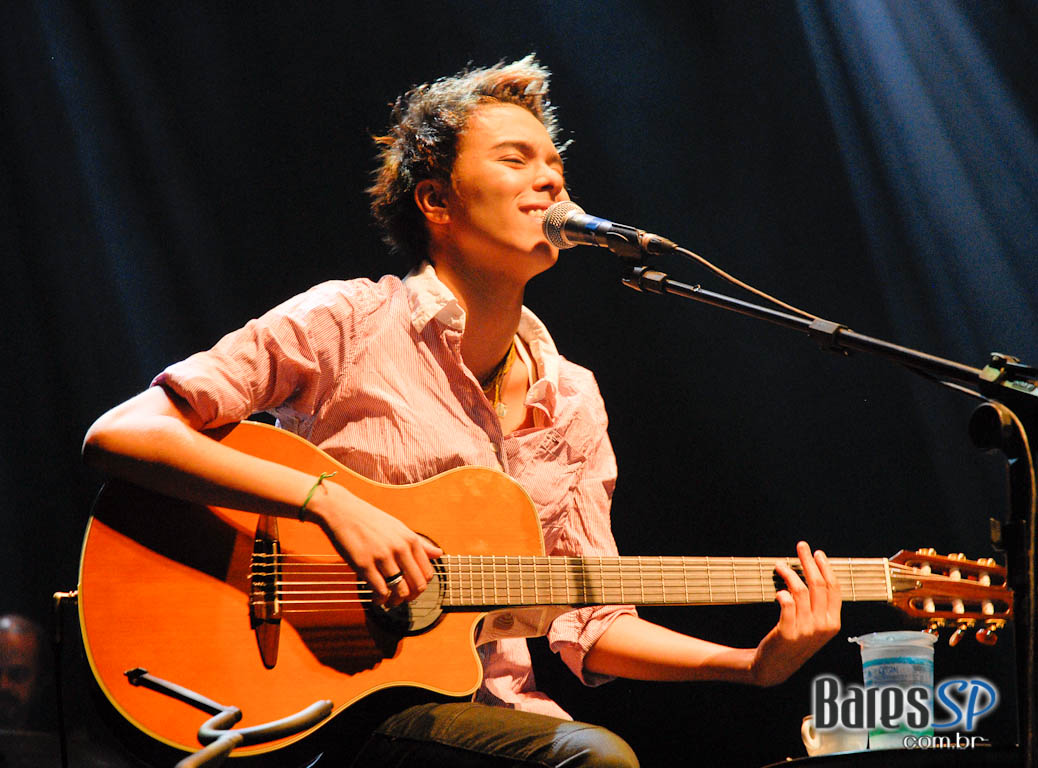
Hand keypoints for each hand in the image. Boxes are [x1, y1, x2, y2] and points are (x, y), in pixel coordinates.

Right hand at [308, 483, 441, 607]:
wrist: (341, 510)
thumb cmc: (369, 519)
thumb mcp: (398, 527)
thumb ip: (419, 543)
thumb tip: (439, 554)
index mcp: (410, 539)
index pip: (428, 573)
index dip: (421, 587)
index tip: (412, 590)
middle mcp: (399, 548)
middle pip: (418, 585)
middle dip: (411, 598)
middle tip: (401, 600)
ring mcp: (382, 557)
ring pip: (400, 591)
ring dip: (396, 602)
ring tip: (388, 601)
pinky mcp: (364, 565)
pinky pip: (380, 591)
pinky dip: (381, 600)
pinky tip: (376, 598)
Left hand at [751, 541, 841, 686]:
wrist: (775, 666)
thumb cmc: (795, 641)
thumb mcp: (815, 627)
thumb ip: (819, 606)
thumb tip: (815, 573)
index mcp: (833, 623)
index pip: (834, 589)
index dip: (826, 568)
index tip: (818, 554)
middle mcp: (822, 626)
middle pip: (818, 585)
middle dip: (809, 562)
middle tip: (801, 547)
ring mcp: (806, 630)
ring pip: (800, 590)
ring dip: (789, 573)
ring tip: (780, 565)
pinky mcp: (788, 632)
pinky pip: (787, 603)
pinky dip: (782, 592)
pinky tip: (778, 590)